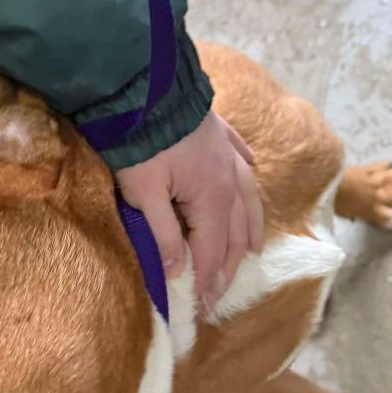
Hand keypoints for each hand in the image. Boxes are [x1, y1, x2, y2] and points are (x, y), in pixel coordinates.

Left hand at [115, 111, 263, 312]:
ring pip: (247, 201)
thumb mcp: (144, 195)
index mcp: (213, 198)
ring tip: (252, 252)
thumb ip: (163, 235)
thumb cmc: (139, 142)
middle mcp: (230, 180)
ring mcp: (229, 155)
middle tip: (218, 296)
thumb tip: (176, 273)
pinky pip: (243, 161)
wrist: (144, 84)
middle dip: (227, 269)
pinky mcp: (220, 134)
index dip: (207, 283)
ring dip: (249, 231)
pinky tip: (249, 180)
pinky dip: (247, 179)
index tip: (201, 308)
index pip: (212, 253)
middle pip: (234, 235)